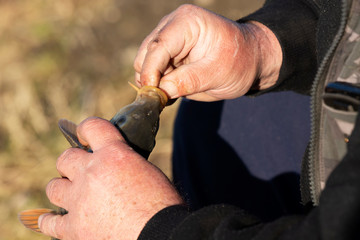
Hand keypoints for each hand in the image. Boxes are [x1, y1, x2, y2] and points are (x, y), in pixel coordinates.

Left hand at [38, 117, 182, 239]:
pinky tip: (53, 219)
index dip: (86, 128)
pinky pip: (50, 223)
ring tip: (71, 194)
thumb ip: (126, 163)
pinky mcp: (74, 229)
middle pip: (65, 158)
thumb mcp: (148, 172)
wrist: (160, 234)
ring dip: (62, 189)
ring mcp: (79, 201)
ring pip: (53, 187)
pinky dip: (50, 221)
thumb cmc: (162, 205)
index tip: (85, 136)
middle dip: (72, 163)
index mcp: (114, 155)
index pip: (91, 127)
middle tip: (81, 171)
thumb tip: (115, 165)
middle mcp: (92, 173)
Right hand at [134, 4, 281, 100]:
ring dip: (155, 80)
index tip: (153, 95)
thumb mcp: (218, 74)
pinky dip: (159, 80)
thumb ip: (189, 81)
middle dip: (151, 77)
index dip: (151, 72)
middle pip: (146, 53)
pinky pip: (154, 66)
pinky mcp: (170, 48)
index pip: (159, 46)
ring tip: (173, 94)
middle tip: (163, 99)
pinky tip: (174, 88)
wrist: (251, 59)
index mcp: (188, 22)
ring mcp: (170, 35)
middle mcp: (174, 24)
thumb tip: (161, 91)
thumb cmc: (240, 62)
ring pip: (146, 60)